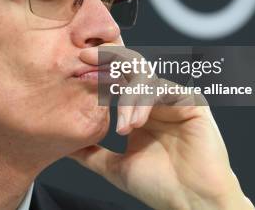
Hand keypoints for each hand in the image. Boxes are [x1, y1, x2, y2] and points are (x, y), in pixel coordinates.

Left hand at [70, 46, 254, 209]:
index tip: (77, 63)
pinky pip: (162, 89)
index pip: (117, 77)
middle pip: (130, 65)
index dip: (98, 67)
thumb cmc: (158, 186)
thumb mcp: (111, 164)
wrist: (190, 203)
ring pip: (143, 76)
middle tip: (86, 59)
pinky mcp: (191, 102)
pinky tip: (136, 124)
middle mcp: (156, 100)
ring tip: (122, 129)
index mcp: (139, 109)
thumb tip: (63, 142)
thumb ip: (89, 150)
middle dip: (106, 59)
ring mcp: (173, 99)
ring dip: (126, 98)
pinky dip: (143, 103)